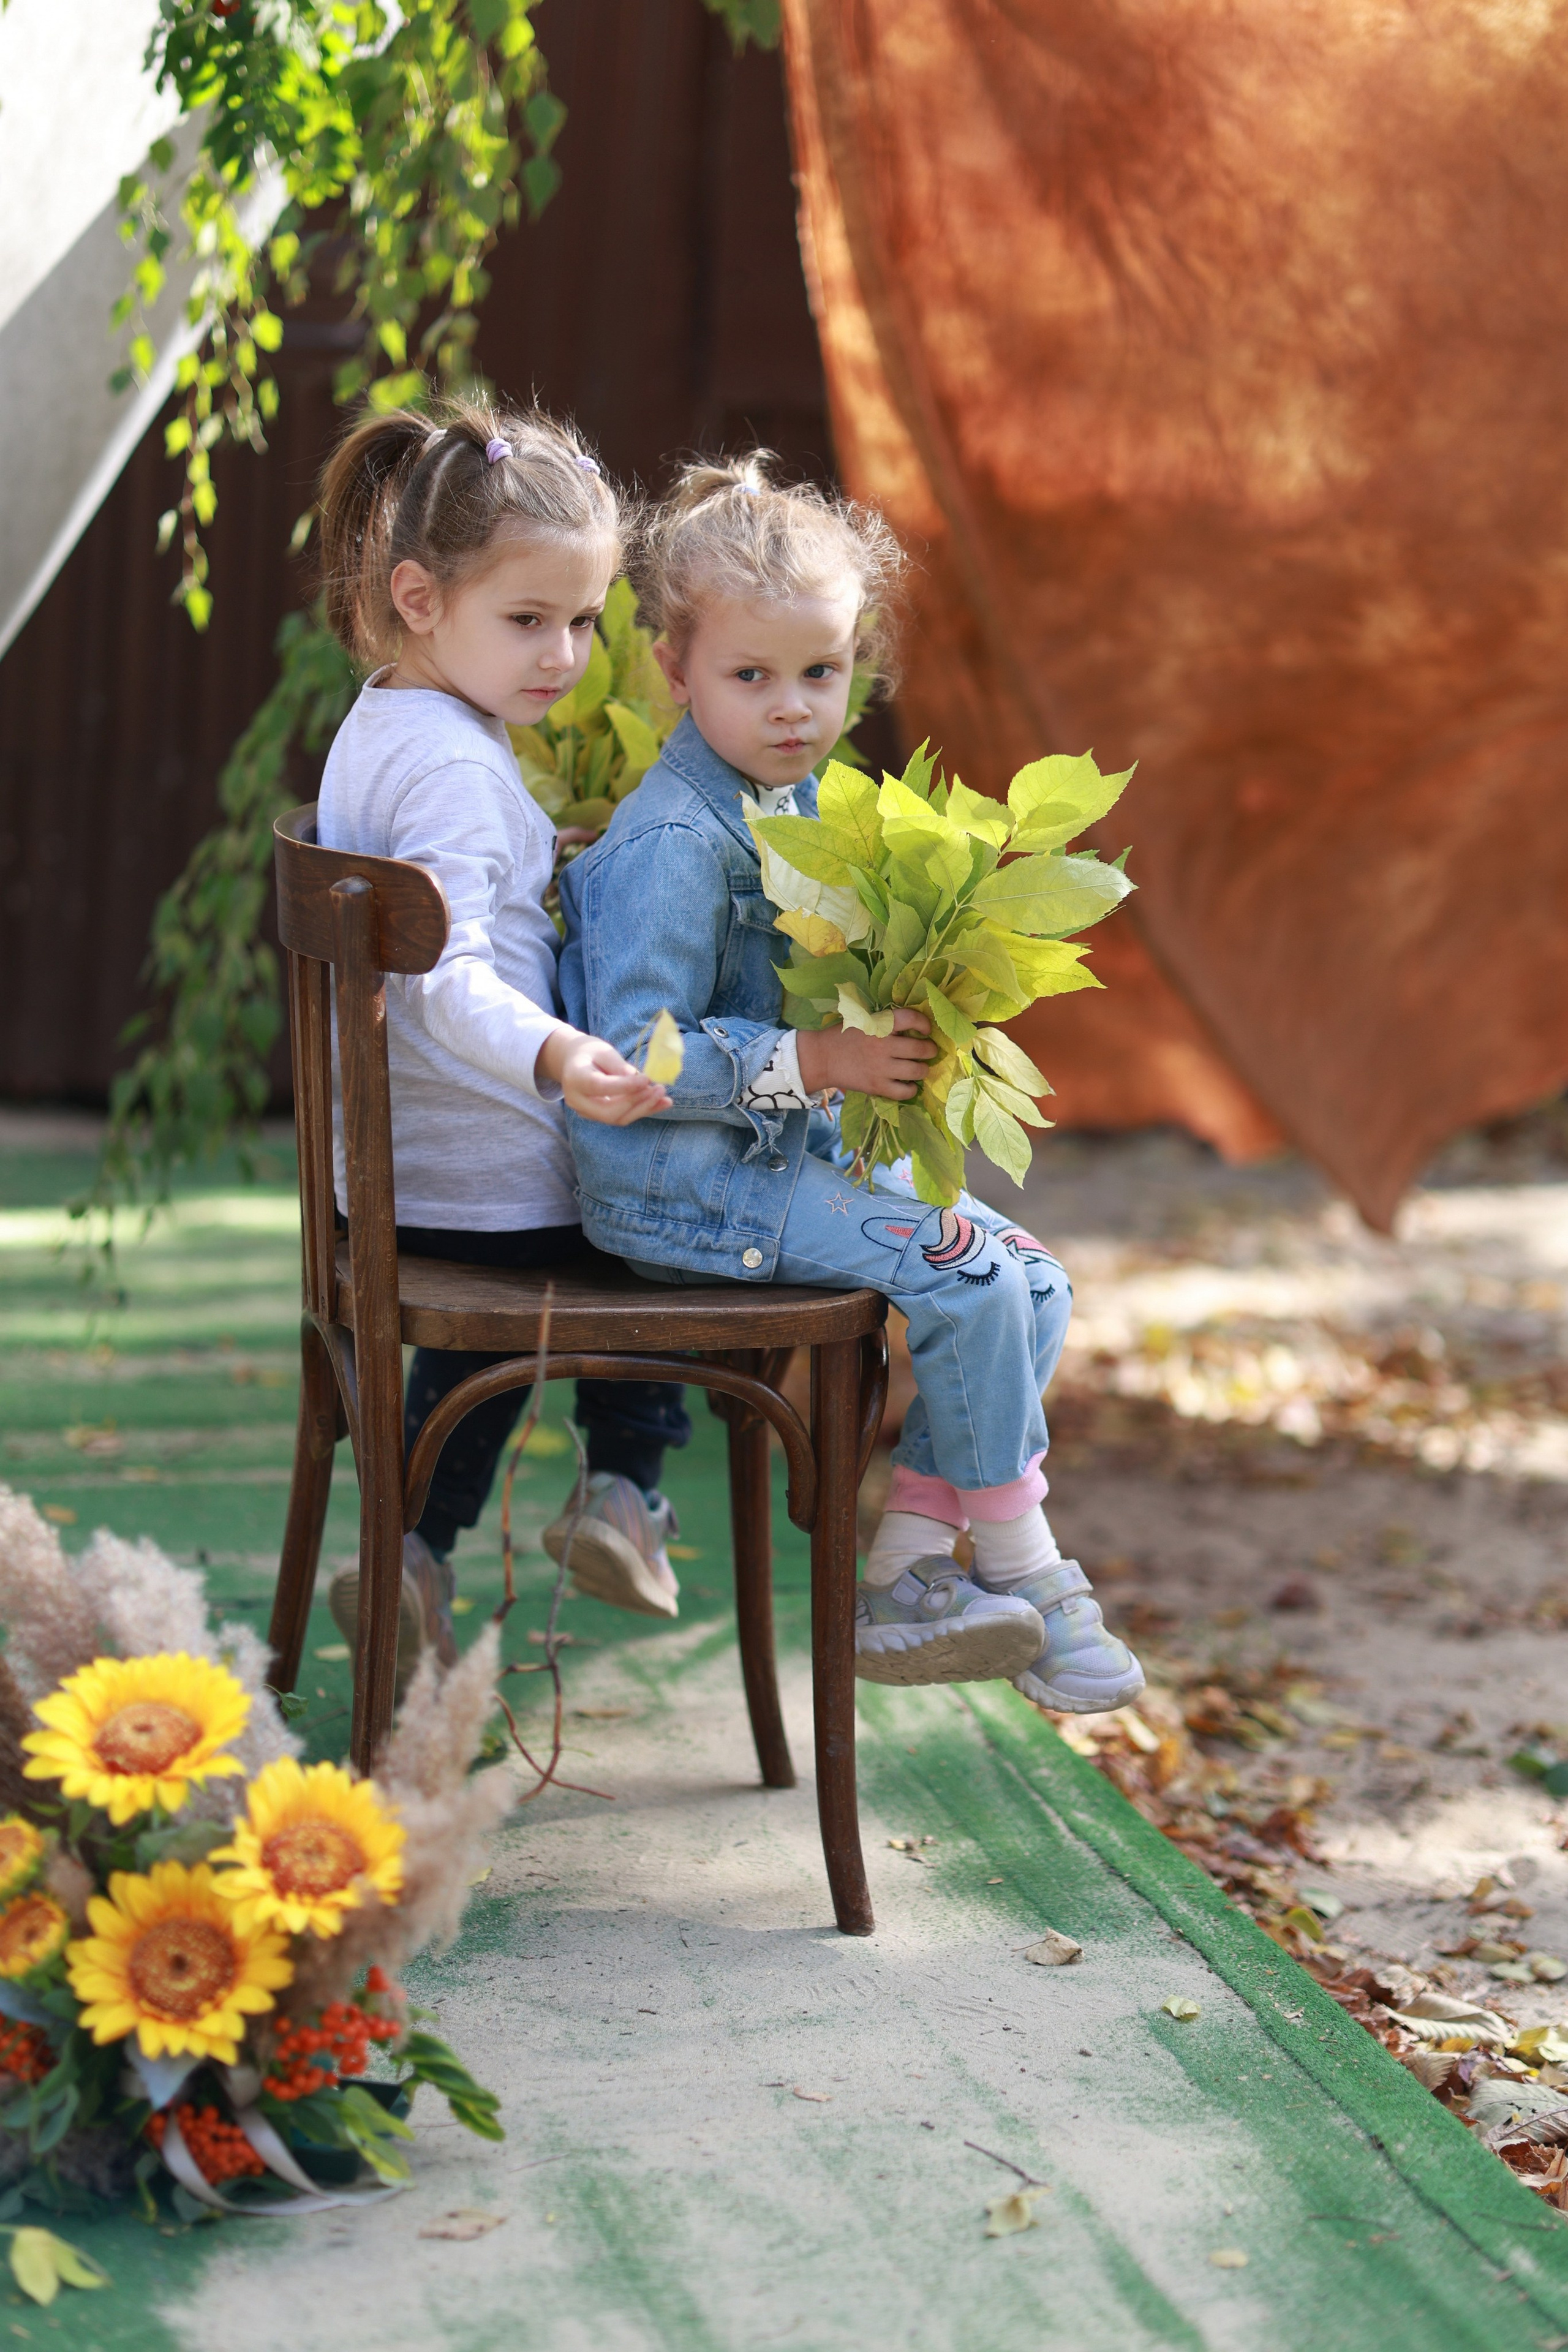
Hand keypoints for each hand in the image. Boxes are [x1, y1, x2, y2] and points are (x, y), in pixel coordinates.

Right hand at [538, 1028, 669, 1123]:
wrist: (573, 1063)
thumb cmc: (589, 1053)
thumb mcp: (602, 1050)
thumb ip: (618, 1065)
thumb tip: (638, 1079)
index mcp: (575, 1079)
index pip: (600, 1086)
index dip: (625, 1086)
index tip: (647, 1079)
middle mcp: (577, 1101)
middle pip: (609, 1111)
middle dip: (637, 1102)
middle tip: (659, 1089)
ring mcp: (586, 1112)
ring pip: (617, 1118)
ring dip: (643, 1109)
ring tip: (665, 1097)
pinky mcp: (598, 1116)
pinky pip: (622, 1117)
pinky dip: (642, 1110)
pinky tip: (662, 1103)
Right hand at [796, 1006, 936, 1101]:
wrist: (821, 1058)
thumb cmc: (843, 1035)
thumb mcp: (863, 1019)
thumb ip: (886, 1021)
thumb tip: (913, 1024)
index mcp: (879, 1025)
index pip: (911, 1019)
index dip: (924, 1023)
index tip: (926, 1029)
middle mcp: (883, 1046)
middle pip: (920, 1048)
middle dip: (930, 1049)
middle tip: (929, 1050)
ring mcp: (881, 1068)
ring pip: (916, 1071)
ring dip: (923, 1069)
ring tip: (920, 1067)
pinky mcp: (876, 1086)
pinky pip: (904, 1091)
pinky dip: (911, 1089)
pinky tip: (909, 1085)